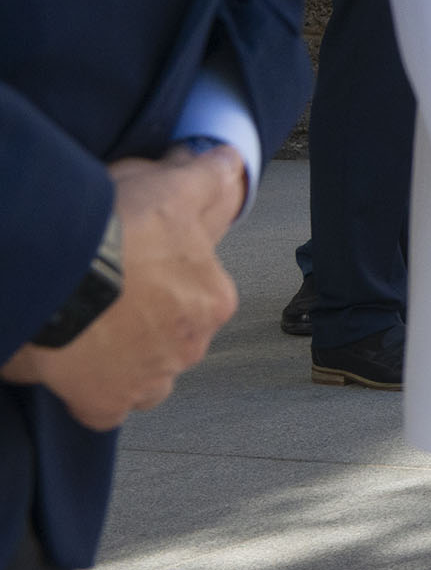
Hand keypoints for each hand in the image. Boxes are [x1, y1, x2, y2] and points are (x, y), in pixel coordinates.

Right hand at [0, 145, 244, 430]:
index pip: (197, 297)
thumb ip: (207, 179)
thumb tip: (231, 162)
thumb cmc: (116, 229)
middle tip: (105, 302)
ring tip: (89, 335)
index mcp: (213, 299)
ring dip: (126, 361)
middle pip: (173, 339)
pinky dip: (92, 392)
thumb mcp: (171, 190)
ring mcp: (150, 379)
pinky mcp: (107, 405)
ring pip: (147, 376)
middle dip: (146, 325)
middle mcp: (191, 345)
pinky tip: (72, 367)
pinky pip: (106, 407)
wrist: (60, 271)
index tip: (133, 271)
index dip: (162, 283)